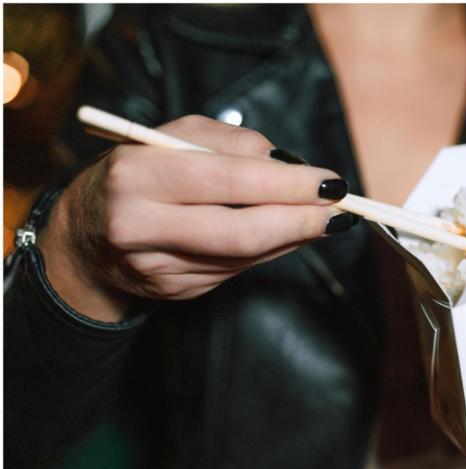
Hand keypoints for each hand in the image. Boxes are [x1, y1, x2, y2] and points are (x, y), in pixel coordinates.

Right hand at [38, 115, 352, 321]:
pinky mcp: (173, 292)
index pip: (227, 180)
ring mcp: (155, 268)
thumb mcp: (171, 137)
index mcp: (136, 175)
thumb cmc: (138, 174)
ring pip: (244, 257)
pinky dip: (268, 252)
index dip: (287, 185)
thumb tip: (290, 166)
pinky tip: (285, 235)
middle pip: (240, 232)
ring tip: (321, 219)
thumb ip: (231, 143)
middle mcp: (139, 226)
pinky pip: (236, 271)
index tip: (330, 182)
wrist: (84, 237)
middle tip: (339, 210)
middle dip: (300, 221)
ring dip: (292, 238)